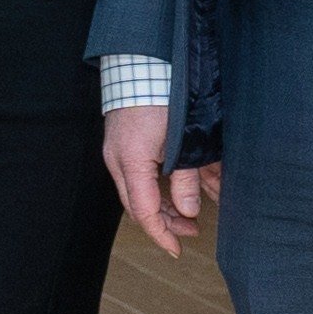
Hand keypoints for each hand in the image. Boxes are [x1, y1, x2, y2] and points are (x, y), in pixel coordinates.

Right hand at [103, 101, 220, 257]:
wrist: (141, 63)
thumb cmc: (162, 96)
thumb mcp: (182, 141)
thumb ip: (185, 177)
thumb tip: (188, 211)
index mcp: (131, 163)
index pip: (144, 212)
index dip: (162, 234)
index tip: (177, 249)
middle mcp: (120, 161)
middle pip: (140, 204)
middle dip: (166, 221)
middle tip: (192, 229)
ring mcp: (121, 152)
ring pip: (142, 190)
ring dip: (166, 204)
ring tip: (191, 212)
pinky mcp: (126, 142)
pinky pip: (142, 173)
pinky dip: (163, 184)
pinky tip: (186, 185)